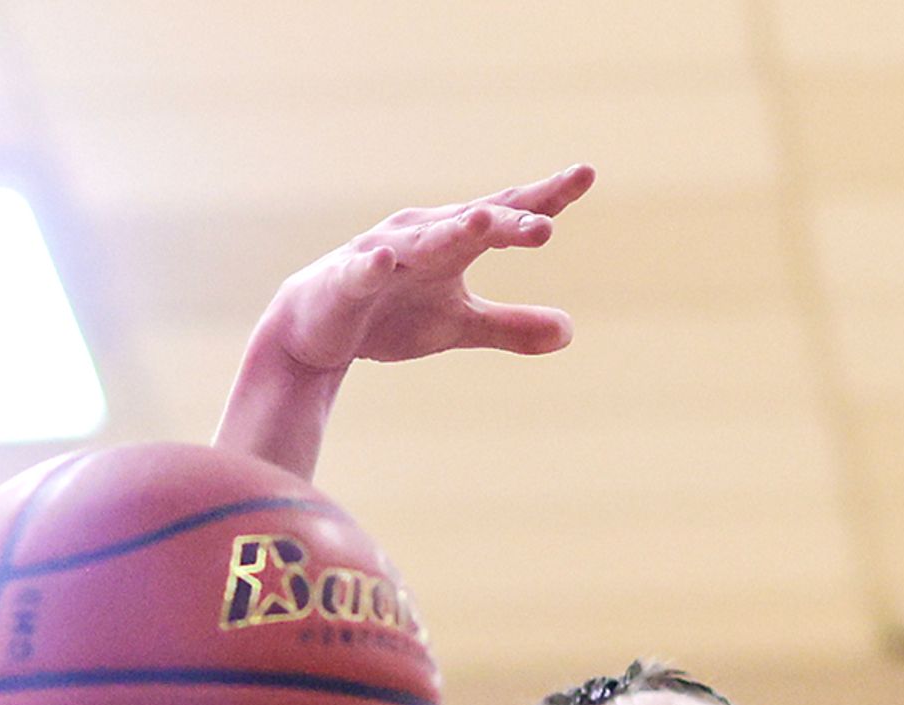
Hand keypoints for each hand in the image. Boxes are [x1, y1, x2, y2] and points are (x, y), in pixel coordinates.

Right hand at [257, 166, 595, 378]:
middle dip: (509, 220)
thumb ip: (512, 326)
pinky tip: (386, 259)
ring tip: (483, 222)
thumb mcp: (460, 325)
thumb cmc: (392, 314)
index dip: (546, 196)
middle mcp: (422, 234)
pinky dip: (373, 266)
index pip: (507, 212)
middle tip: (546, 222)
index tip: (586, 173)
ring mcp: (382, 254)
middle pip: (473, 222)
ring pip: (424, 241)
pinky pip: (361, 272)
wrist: (316, 330)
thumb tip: (570, 331)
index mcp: (454, 238)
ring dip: (453, 231)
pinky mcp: (347, 281)